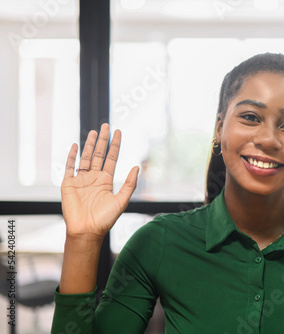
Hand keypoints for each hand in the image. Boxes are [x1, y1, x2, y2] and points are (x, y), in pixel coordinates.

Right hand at [61, 123, 138, 240]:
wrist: (87, 230)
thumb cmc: (105, 219)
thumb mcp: (122, 200)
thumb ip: (129, 184)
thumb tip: (136, 167)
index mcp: (106, 181)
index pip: (111, 158)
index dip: (115, 145)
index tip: (118, 132)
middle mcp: (94, 178)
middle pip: (98, 154)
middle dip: (102, 140)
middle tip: (106, 125)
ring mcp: (81, 180)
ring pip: (85, 158)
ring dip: (89, 144)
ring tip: (93, 131)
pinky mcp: (68, 184)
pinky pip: (69, 167)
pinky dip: (72, 156)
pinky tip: (76, 145)